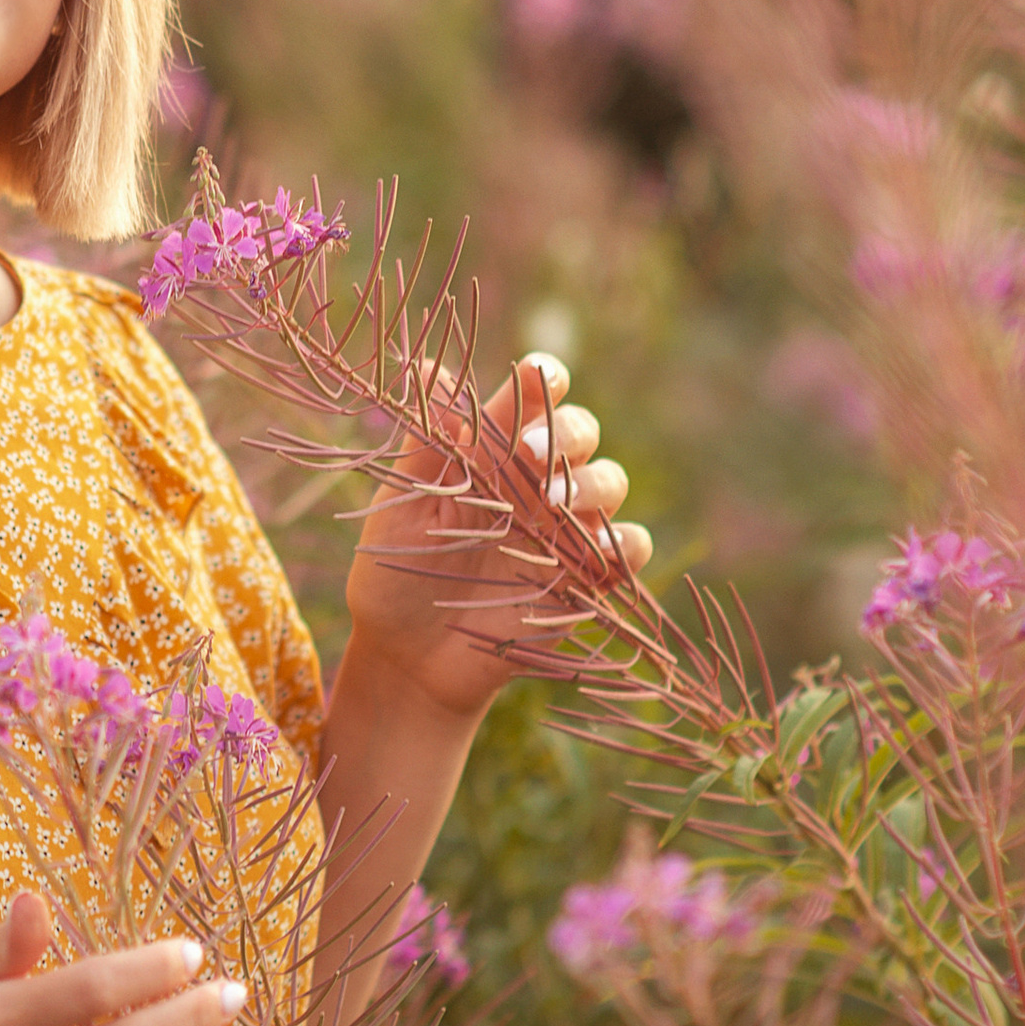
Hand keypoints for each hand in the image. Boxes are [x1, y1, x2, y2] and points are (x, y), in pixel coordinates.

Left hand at [340, 351, 651, 722]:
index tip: (539, 377)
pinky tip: (600, 549)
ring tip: (551, 503)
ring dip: (592, 482)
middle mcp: (535, 482)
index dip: (543, 380)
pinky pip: (628, 550)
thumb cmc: (396, 573)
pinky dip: (625, 542)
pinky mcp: (585, 579)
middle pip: (580, 432)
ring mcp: (565, 529)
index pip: (532, 398)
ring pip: (610, 482)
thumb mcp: (402, 508)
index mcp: (492, 452)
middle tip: (531, 452)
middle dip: (567, 431)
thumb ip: (426, 444)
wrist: (406, 658)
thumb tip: (428, 366)